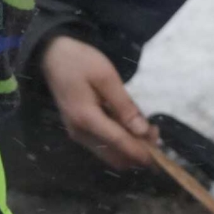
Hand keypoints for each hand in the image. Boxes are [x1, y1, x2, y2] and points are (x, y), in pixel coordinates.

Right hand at [39, 35, 156, 168]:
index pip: (119, 144)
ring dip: (129, 148)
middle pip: (115, 157)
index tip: (161, 153)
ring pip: (109, 154)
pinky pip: (103, 146)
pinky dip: (119, 143)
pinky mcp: (78, 131)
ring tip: (145, 129)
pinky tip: (129, 126)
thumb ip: (124, 105)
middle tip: (154, 133)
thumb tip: (142, 131)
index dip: (142, 151)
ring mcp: (78, 134)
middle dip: (137, 152)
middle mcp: (80, 133)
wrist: (52, 56)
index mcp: (86, 119)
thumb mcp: (106, 77)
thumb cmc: (80, 61)